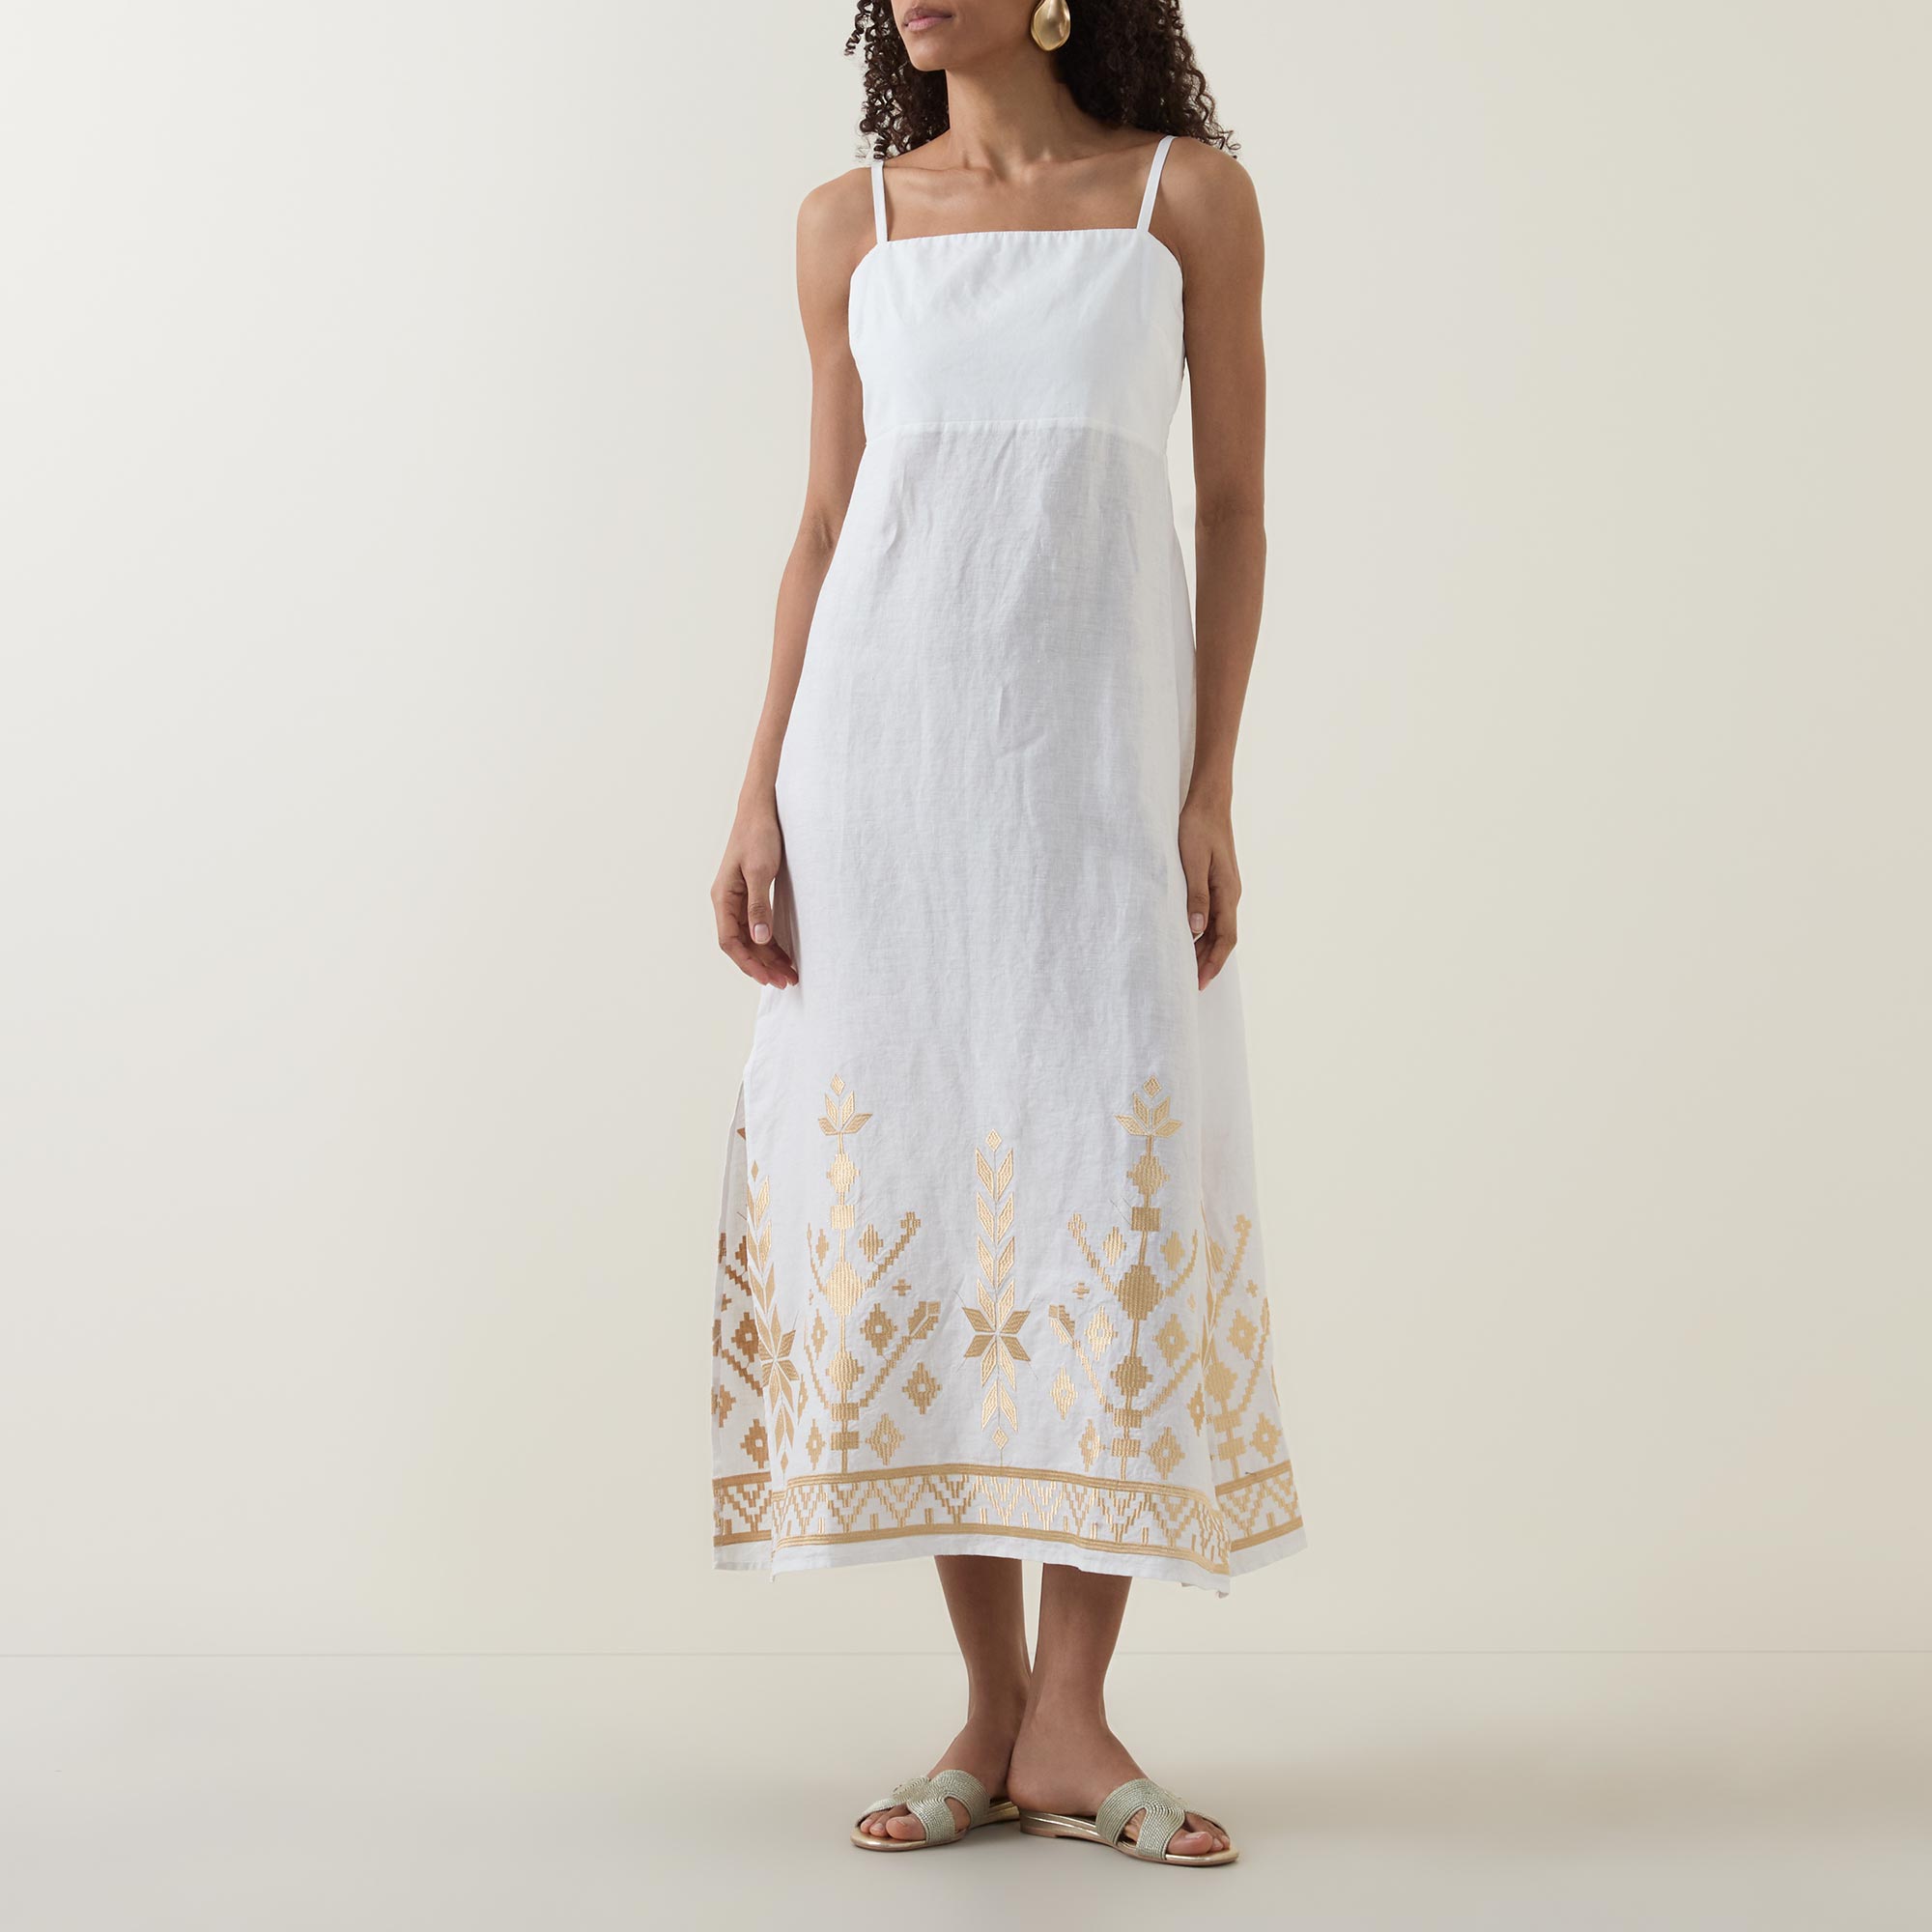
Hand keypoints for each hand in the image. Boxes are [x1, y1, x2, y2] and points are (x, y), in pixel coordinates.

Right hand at [711, 798, 796, 987]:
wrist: (761, 808)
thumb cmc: (759, 834)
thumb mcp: (761, 870)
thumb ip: (759, 905)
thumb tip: (760, 939)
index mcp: (723, 897)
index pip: (730, 941)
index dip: (749, 962)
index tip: (768, 978)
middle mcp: (727, 901)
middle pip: (741, 944)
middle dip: (762, 965)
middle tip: (786, 981)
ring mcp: (738, 899)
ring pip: (750, 937)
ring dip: (768, 956)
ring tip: (789, 973)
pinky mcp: (751, 894)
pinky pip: (757, 926)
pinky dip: (771, 941)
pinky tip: (785, 953)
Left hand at [1179, 789, 1240, 990]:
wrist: (1210, 802)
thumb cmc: (1198, 827)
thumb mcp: (1193, 861)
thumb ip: (1195, 895)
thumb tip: (1196, 929)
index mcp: (1227, 892)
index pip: (1225, 938)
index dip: (1213, 962)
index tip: (1200, 982)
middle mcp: (1230, 893)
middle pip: (1223, 938)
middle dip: (1208, 962)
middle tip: (1189, 984)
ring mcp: (1226, 888)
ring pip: (1219, 928)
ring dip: (1205, 949)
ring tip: (1187, 968)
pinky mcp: (1218, 882)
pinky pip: (1214, 915)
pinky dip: (1203, 932)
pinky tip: (1189, 938)